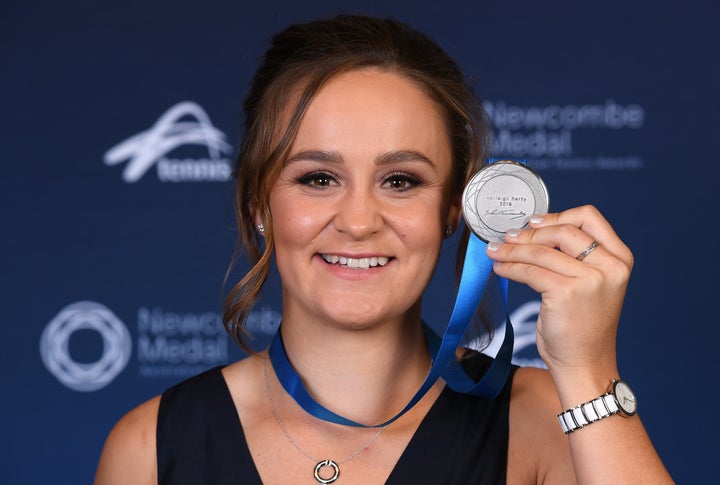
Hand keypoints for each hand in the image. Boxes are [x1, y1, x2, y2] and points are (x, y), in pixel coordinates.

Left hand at [486, 205, 633, 376]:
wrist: (585, 365)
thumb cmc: (582, 326)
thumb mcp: (590, 284)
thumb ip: (574, 257)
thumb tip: (532, 231)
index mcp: (620, 259)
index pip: (589, 218)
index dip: (557, 215)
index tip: (532, 223)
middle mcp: (610, 267)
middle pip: (563, 230)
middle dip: (529, 234)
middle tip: (506, 238)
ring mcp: (590, 280)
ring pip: (541, 252)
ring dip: (512, 250)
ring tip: (495, 252)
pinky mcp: (567, 293)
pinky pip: (530, 271)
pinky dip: (510, 267)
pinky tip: (500, 268)